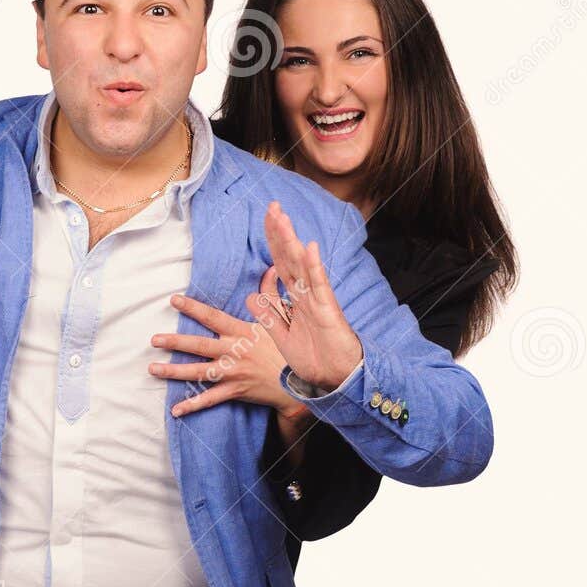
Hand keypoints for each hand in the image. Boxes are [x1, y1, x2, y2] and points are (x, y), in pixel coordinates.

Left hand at [148, 293, 309, 419]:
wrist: (299, 382)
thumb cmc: (288, 348)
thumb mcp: (280, 318)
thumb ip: (269, 294)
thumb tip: (272, 269)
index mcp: (241, 332)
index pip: (212, 317)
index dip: (193, 308)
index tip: (174, 300)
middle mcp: (233, 351)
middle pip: (199, 345)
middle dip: (174, 342)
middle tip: (154, 340)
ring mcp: (233, 373)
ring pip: (198, 372)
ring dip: (174, 372)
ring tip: (153, 369)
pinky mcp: (235, 391)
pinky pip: (210, 399)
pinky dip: (193, 405)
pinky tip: (175, 410)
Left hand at [246, 200, 363, 393]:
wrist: (337, 380)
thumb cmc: (314, 359)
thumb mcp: (282, 337)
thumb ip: (269, 315)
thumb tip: (249, 296)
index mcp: (295, 299)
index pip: (280, 264)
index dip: (273, 242)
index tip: (267, 219)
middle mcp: (306, 294)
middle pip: (290, 258)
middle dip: (280, 232)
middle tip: (273, 206)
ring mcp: (318, 300)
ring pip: (302, 265)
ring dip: (292, 241)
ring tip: (283, 218)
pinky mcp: (329, 311)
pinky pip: (320, 286)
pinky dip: (315, 266)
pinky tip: (309, 247)